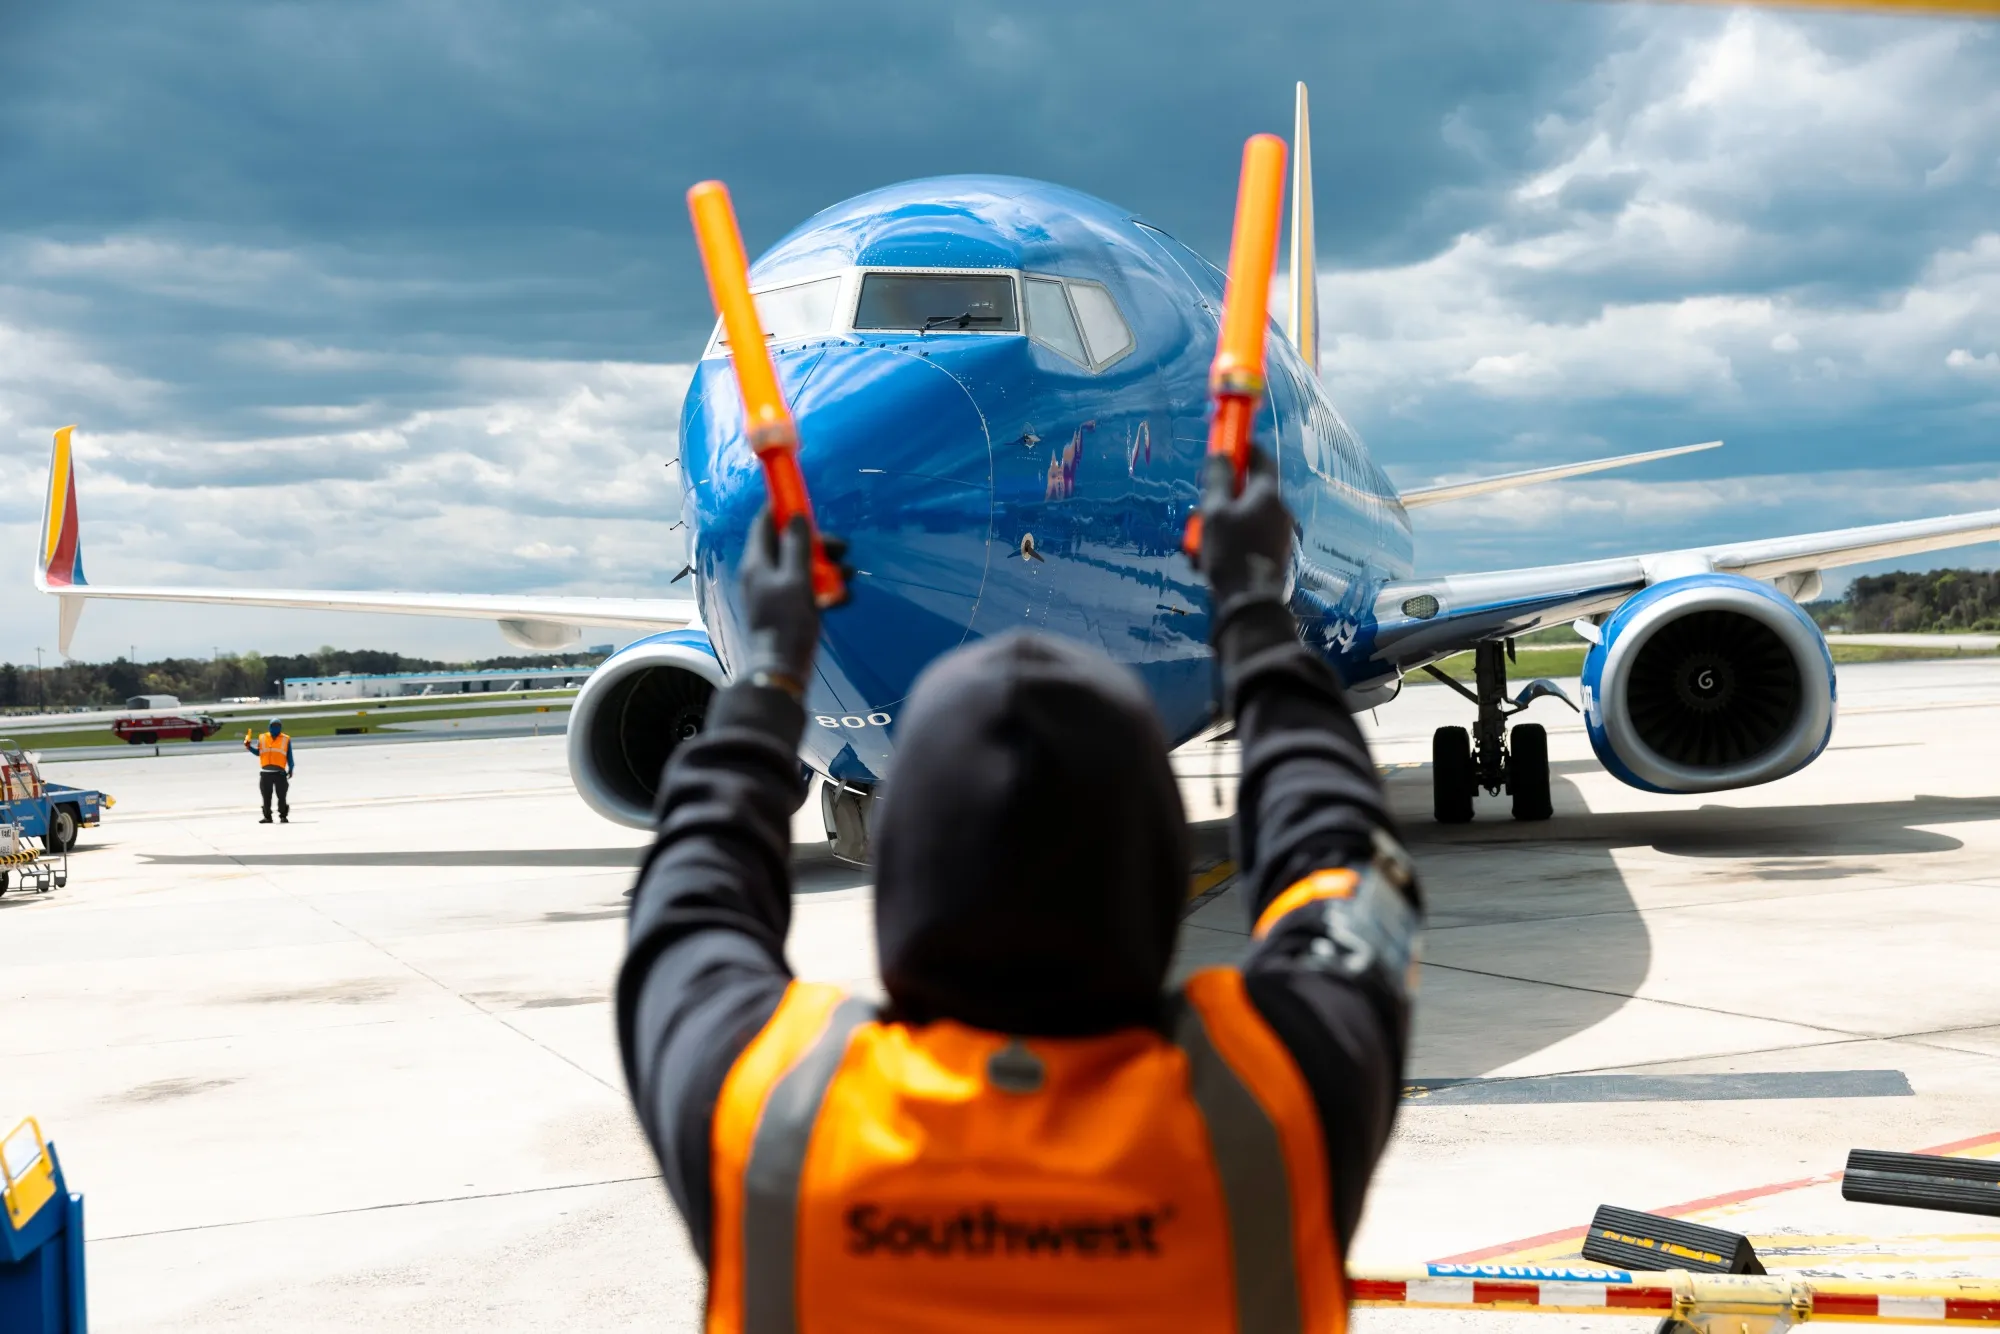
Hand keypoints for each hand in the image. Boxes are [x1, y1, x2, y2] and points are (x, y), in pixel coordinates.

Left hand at [740, 510, 849, 697]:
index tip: (805, 500)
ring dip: (827, 568)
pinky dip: (825, 590)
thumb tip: (796, 516)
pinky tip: (845, 598)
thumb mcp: (796, 580)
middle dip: (818, 543)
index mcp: (757, 563)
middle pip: (789, 545)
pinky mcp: (787, 610)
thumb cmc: (787, 622)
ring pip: (802, 568)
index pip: (764, 524)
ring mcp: (775, 593)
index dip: (782, 508)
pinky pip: (807, 590)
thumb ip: (798, 546)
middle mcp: (763, 574)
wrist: (782, 669)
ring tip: (850, 575)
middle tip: (843, 547)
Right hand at [1194, 445, 1292, 621]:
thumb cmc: (1231, 553)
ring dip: (1218, 524)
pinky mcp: (1273, 555)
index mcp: (1268, 494)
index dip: (1242, 447)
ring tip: (1196, 545)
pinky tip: (1207, 561)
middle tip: (1199, 508)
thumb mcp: (1215, 513)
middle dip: (1220, 496)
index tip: (1224, 445)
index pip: (1261, 457)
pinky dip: (1227, 543)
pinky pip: (1246, 539)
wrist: (1250, 605)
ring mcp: (1279, 534)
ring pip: (1243, 517)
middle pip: (1248, 490)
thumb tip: (1220, 453)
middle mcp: (1279, 510)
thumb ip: (1217, 480)